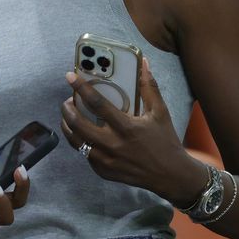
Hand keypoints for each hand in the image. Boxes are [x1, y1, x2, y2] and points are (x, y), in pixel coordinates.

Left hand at [59, 58, 204, 204]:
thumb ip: (149, 87)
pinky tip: (82, 134)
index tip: (70, 77)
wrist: (171, 175)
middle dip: (67, 109)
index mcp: (126, 127)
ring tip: (69, 116)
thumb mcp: (160, 112)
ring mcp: (106, 161)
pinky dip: (80, 142)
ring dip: (68, 126)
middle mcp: (113, 145)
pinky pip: (85, 155)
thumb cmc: (166, 141)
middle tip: (67, 101)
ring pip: (75, 142)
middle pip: (78, 125)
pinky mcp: (104, 172)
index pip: (97, 104)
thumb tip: (143, 63)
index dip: (81, 88)